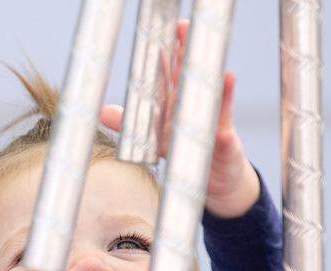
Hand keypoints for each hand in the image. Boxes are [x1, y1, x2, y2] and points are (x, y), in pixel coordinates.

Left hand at [99, 19, 259, 217]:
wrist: (217, 181)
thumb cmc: (186, 153)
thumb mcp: (156, 140)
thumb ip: (131, 126)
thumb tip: (103, 113)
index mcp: (176, 104)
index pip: (169, 75)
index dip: (164, 55)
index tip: (157, 35)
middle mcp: (194, 106)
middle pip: (190, 75)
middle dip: (186, 52)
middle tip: (181, 29)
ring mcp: (212, 119)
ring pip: (209, 92)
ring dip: (208, 71)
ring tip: (206, 53)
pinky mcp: (224, 139)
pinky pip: (223, 119)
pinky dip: (224, 101)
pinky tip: (227, 80)